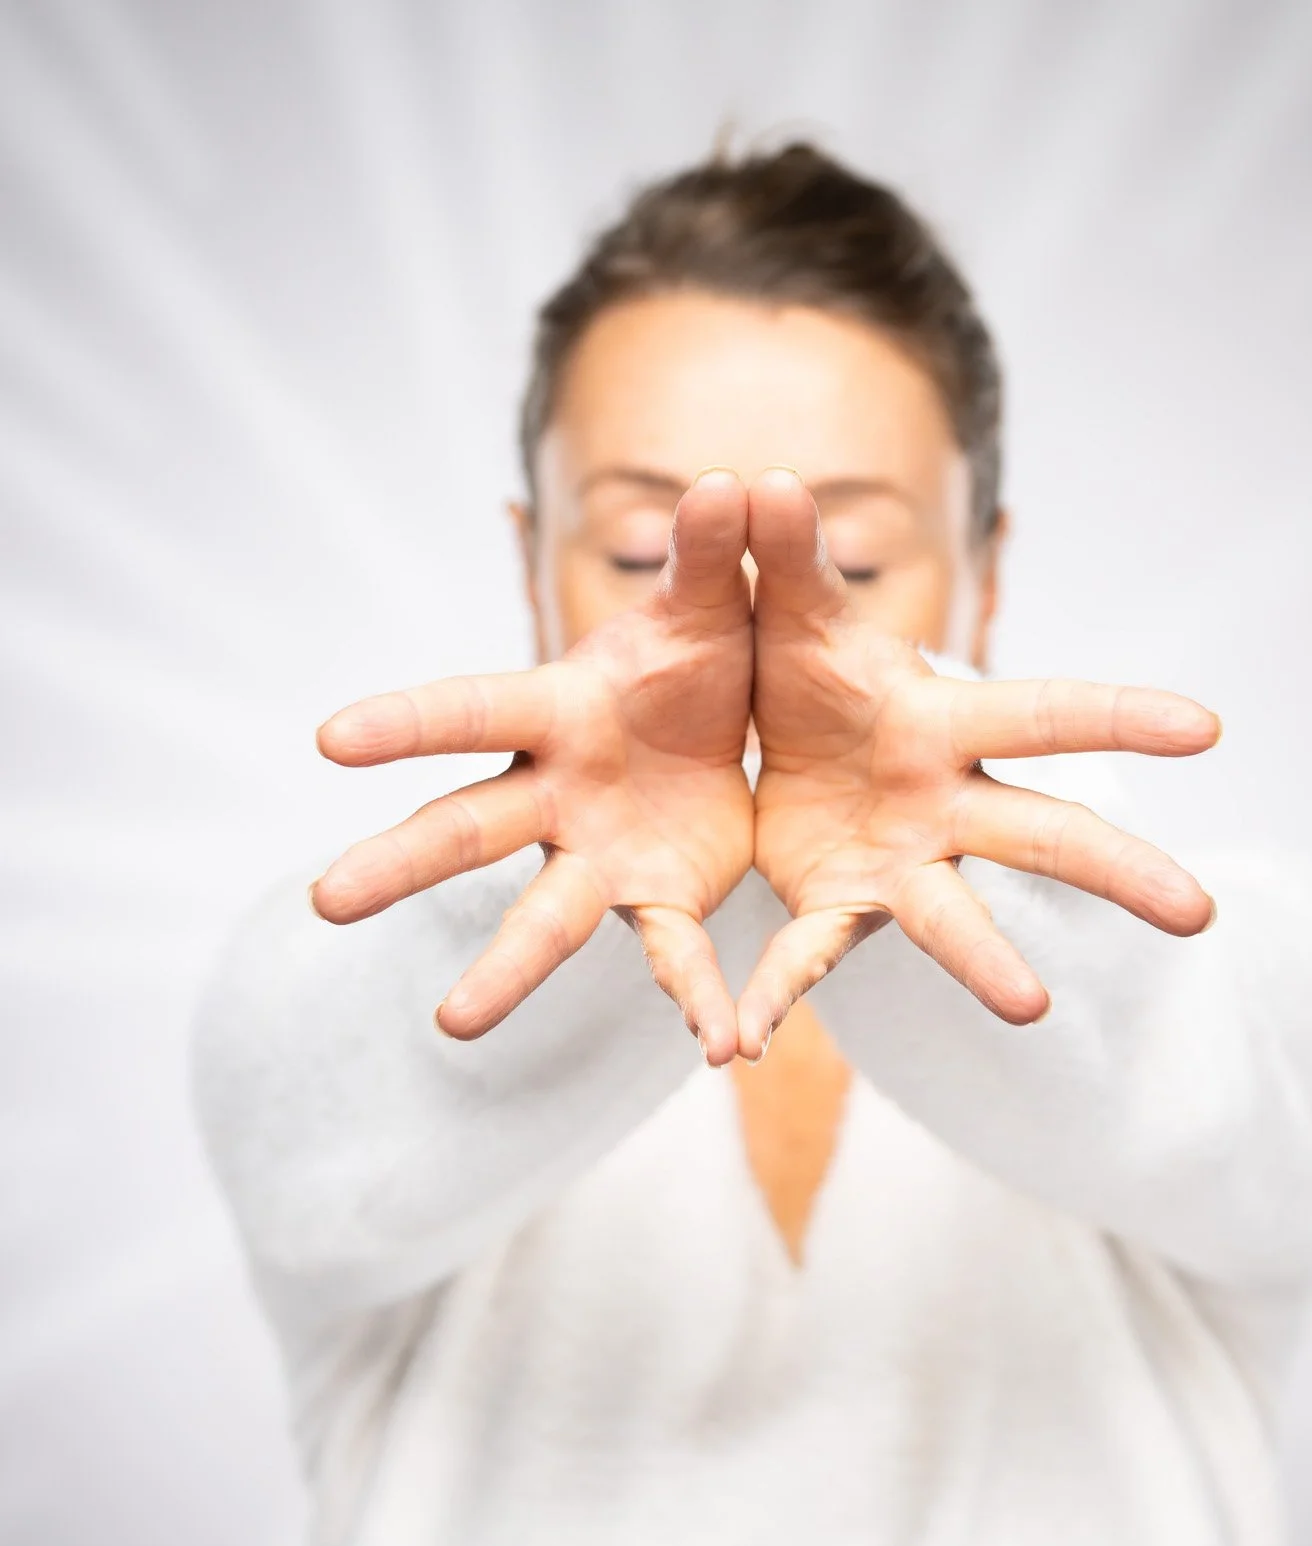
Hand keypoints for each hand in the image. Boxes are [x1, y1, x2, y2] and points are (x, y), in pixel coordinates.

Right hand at [311, 470, 753, 1059]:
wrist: (737, 721)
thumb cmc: (695, 656)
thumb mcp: (713, 608)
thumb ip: (719, 557)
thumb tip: (739, 482)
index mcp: (559, 710)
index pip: (469, 710)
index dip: (405, 722)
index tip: (328, 738)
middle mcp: (557, 792)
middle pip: (466, 827)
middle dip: (401, 861)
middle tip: (324, 903)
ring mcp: (598, 855)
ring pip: (543, 919)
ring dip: (504, 972)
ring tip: (453, 1026)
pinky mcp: (656, 899)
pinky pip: (673, 955)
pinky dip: (699, 1001)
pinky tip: (721, 1048)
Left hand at [738, 468, 1220, 1058]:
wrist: (759, 742)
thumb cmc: (806, 672)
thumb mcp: (790, 617)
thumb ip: (785, 561)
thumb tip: (764, 480)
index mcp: (947, 724)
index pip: (1049, 715)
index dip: (1124, 717)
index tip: (1208, 727)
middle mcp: (945, 804)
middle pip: (1045, 835)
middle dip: (1119, 871)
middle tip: (1200, 915)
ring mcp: (901, 865)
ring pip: (955, 922)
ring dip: (990, 965)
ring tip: (1033, 1009)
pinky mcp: (838, 907)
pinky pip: (811, 955)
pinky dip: (776, 994)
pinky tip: (741, 1042)